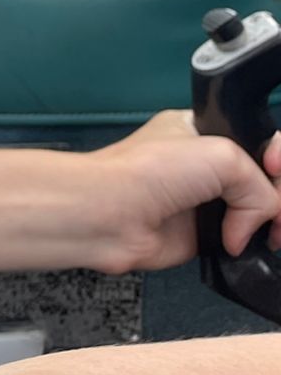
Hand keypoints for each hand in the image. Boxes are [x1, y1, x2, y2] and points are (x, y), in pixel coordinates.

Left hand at [84, 109, 280, 271]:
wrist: (110, 213)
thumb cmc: (145, 172)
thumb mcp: (221, 154)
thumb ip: (260, 184)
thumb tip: (261, 220)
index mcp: (203, 130)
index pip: (260, 139)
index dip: (277, 156)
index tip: (275, 168)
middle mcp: (206, 165)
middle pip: (266, 178)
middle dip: (278, 194)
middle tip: (275, 209)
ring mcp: (206, 200)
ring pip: (259, 211)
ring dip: (269, 223)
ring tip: (267, 232)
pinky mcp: (204, 234)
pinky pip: (244, 240)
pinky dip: (250, 244)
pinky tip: (239, 244)